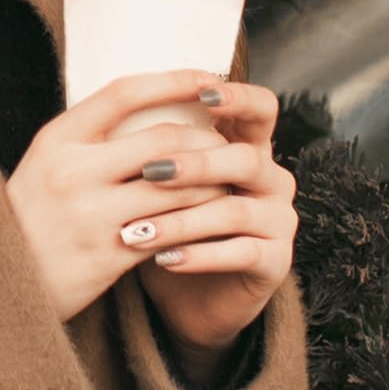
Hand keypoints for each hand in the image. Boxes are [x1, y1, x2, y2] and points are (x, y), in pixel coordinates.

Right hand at [4, 67, 294, 327]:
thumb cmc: (32, 214)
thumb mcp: (47, 161)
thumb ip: (92, 136)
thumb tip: (156, 105)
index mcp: (57, 139)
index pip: (125, 93)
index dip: (173, 81)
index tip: (208, 79)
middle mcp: (72, 171)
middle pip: (162, 141)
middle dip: (206, 141)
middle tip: (227, 142)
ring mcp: (90, 215)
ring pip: (177, 189)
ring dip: (212, 184)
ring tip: (228, 180)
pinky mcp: (107, 256)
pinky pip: (170, 232)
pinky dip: (197, 224)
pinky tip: (210, 220)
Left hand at [125, 72, 297, 353]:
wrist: (186, 297)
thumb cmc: (167, 227)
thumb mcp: (158, 185)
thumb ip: (152, 149)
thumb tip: (110, 114)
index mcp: (248, 148)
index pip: (260, 109)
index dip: (238, 97)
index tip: (202, 93)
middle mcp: (271, 180)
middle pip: (247, 158)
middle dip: (196, 163)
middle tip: (150, 171)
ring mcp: (278, 221)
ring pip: (236, 210)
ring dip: (183, 219)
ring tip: (137, 231)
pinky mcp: (276, 262)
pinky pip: (241, 253)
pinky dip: (199, 256)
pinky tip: (163, 259)